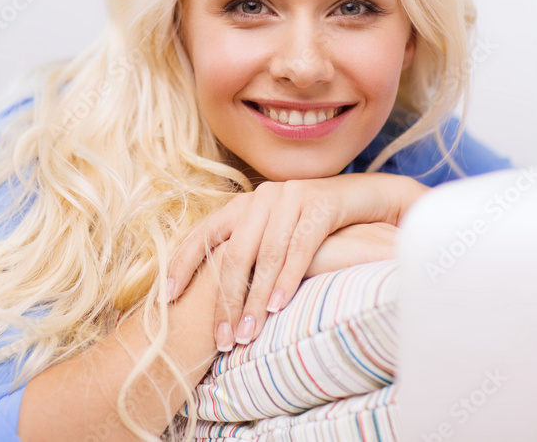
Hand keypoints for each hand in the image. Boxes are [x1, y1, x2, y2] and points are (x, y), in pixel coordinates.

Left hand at [167, 173, 426, 351]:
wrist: (371, 200)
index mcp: (243, 204)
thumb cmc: (318, 228)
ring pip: (264, 255)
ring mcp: (290, 196)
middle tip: (222, 341)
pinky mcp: (320, 203)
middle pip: (233, 253)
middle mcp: (261, 197)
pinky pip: (298, 246)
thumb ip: (249, 256)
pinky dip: (287, 280)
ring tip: (248, 336)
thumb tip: (217, 299)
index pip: (202, 234)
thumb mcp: (277, 238)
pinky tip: (279, 308)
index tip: (165, 299)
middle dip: (226, 301)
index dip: (181, 265)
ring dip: (255, 300)